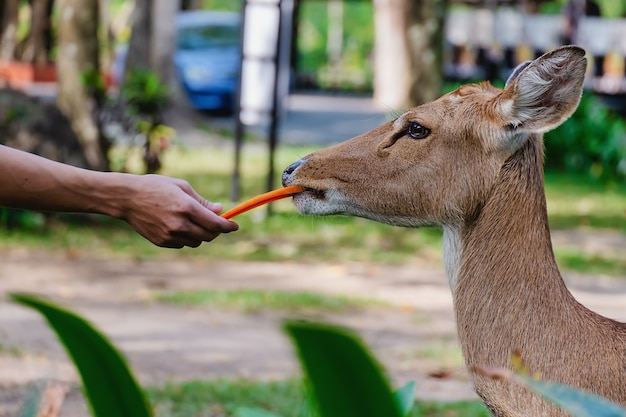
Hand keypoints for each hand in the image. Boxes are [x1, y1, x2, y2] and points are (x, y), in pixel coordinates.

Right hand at [120, 175, 238, 247]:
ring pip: (197, 242)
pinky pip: (182, 244)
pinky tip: (177, 225)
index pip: (215, 224)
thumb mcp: (182, 187)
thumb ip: (202, 202)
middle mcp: (179, 224)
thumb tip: (220, 210)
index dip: (228, 226)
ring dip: (201, 234)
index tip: (235, 226)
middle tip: (216, 223)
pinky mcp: (162, 242)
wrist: (127, 198)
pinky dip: (186, 237)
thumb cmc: (156, 187)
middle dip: (216, 230)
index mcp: (186, 207)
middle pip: (209, 236)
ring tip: (192, 220)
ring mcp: (170, 235)